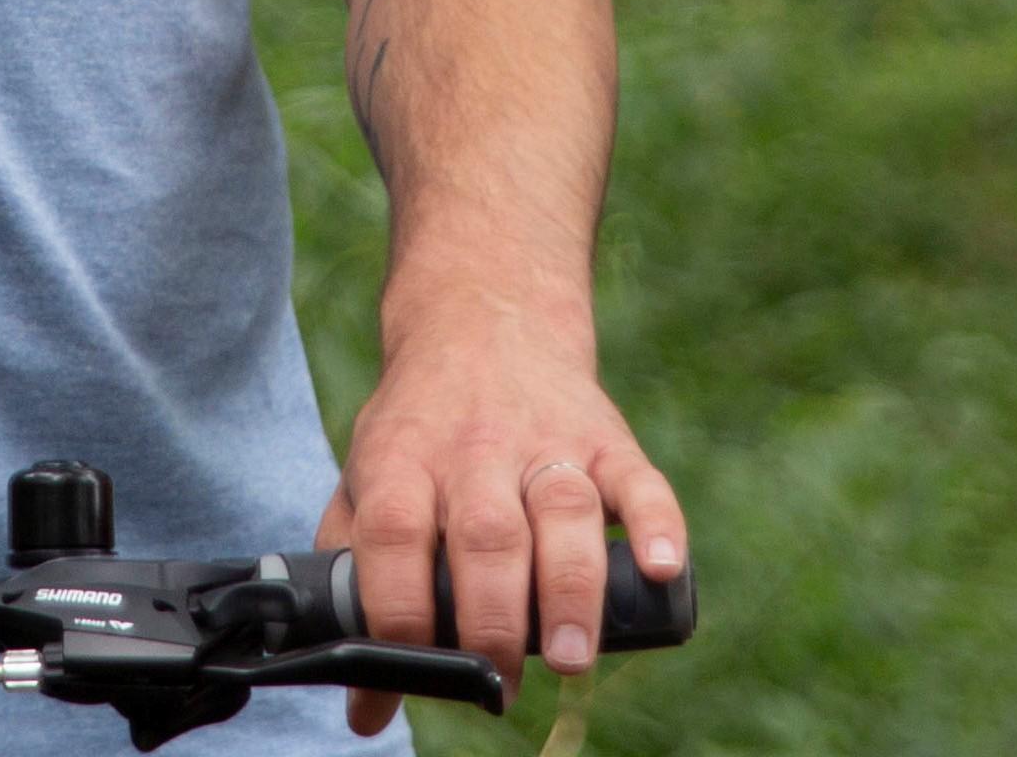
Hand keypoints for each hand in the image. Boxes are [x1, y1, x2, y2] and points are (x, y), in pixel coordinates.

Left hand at [316, 295, 685, 735]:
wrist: (484, 315)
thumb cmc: (421, 427)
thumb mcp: (368, 475)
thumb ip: (355, 573)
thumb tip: (362, 701)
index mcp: (404, 458)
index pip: (395, 537)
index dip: (400, 612)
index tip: (407, 680)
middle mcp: (474, 447)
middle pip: (484, 534)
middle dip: (494, 619)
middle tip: (501, 687)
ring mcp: (546, 438)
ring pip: (563, 511)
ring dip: (569, 589)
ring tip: (571, 658)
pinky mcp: (606, 435)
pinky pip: (639, 479)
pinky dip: (658, 525)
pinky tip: (661, 570)